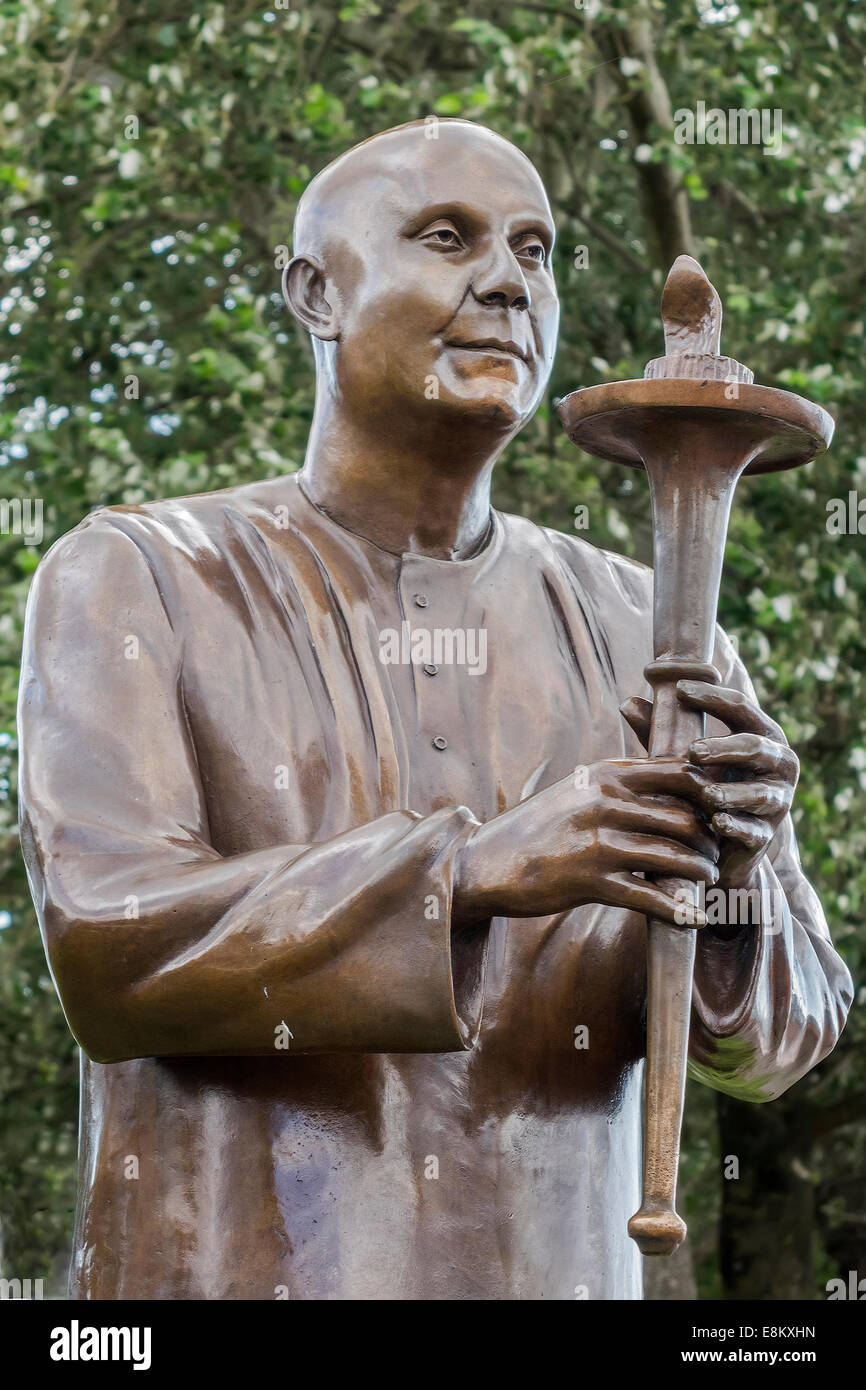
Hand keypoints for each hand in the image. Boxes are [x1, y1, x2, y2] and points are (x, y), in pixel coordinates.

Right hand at [453, 755, 718, 927]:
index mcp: (607, 775)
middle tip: (718, 851)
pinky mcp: (591, 882)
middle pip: (685, 817)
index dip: (711, 792)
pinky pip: (650, 898)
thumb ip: (619, 783)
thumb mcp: (577, 789)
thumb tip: (668, 776)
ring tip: (709, 878)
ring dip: (700, 872)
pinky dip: (679, 912)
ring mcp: (599, 843)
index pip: (680, 772)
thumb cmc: (537, 827)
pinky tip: (696, 919)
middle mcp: (606, 803)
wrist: (485, 862)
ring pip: (674, 857)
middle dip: (710, 838)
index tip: (722, 809)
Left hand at [621, 678, 796, 889]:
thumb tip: (626, 702)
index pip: (741, 707)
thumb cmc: (702, 784)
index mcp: (762, 735)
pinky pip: (754, 830)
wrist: (720, 844)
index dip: (713, 696)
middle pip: (755, 748)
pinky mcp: (766, 835)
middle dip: (725, 749)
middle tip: (693, 752)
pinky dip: (736, 826)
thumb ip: (660, 730)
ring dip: (731, 792)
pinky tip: (716, 823)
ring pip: (760, 793)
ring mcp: (778, 801)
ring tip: (706, 794)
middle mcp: (779, 764)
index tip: (680, 688)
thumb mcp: (681, 755)